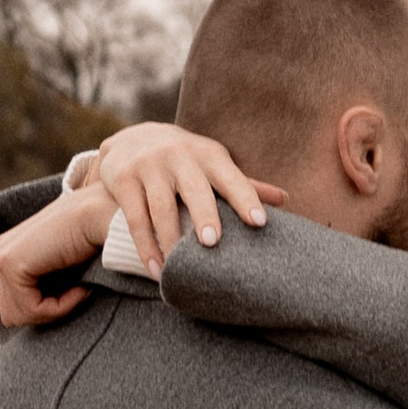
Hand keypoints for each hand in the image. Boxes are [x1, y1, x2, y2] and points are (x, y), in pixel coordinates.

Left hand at [0, 182, 111, 329]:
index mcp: (11, 251)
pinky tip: (80, 288)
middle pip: (13, 314)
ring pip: (19, 315)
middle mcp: (0, 251)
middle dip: (47, 313)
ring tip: (80, 289)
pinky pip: (32, 309)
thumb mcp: (66, 269)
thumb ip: (49, 286)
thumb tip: (40, 317)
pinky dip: (61, 308)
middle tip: (78, 293)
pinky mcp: (11, 263)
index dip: (49, 308)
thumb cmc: (97, 240)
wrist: (106, 216)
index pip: (15, 305)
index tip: (78, 290)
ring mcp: (2, 256)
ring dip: (56, 310)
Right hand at [86, 122, 286, 277]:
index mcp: (209, 155)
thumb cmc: (186, 161)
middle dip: (203, 214)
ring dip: (169, 241)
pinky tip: (155, 268)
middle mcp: (179, 155)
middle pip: (194, 189)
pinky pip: (135, 217)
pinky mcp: (122, 178)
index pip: (231, 177)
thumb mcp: (213, 165)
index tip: (260, 222)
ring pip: (160, 207)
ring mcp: (148, 165)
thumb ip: (243, 184)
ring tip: (177, 271)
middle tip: (211, 242)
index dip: (246, 198)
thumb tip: (284, 199)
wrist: (132, 137)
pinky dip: (145, 245)